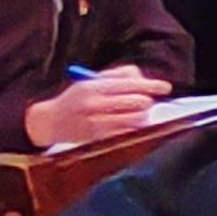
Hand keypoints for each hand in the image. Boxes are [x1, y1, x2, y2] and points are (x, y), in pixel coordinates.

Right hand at [23, 70, 165, 148]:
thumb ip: (119, 75)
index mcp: (93, 87)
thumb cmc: (77, 98)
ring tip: (137, 113)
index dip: (152, 85)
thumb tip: (145, 79)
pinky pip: (129, 133)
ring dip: (143, 115)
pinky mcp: (99, 139)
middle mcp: (94, 105)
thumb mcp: (92, 80)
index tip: (165, 87)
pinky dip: (134, 128)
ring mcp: (97, 124)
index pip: (130, 84)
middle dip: (147, 100)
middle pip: (138, 102)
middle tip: (148, 101)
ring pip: (137, 119)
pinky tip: (128, 124)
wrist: (50, 122)